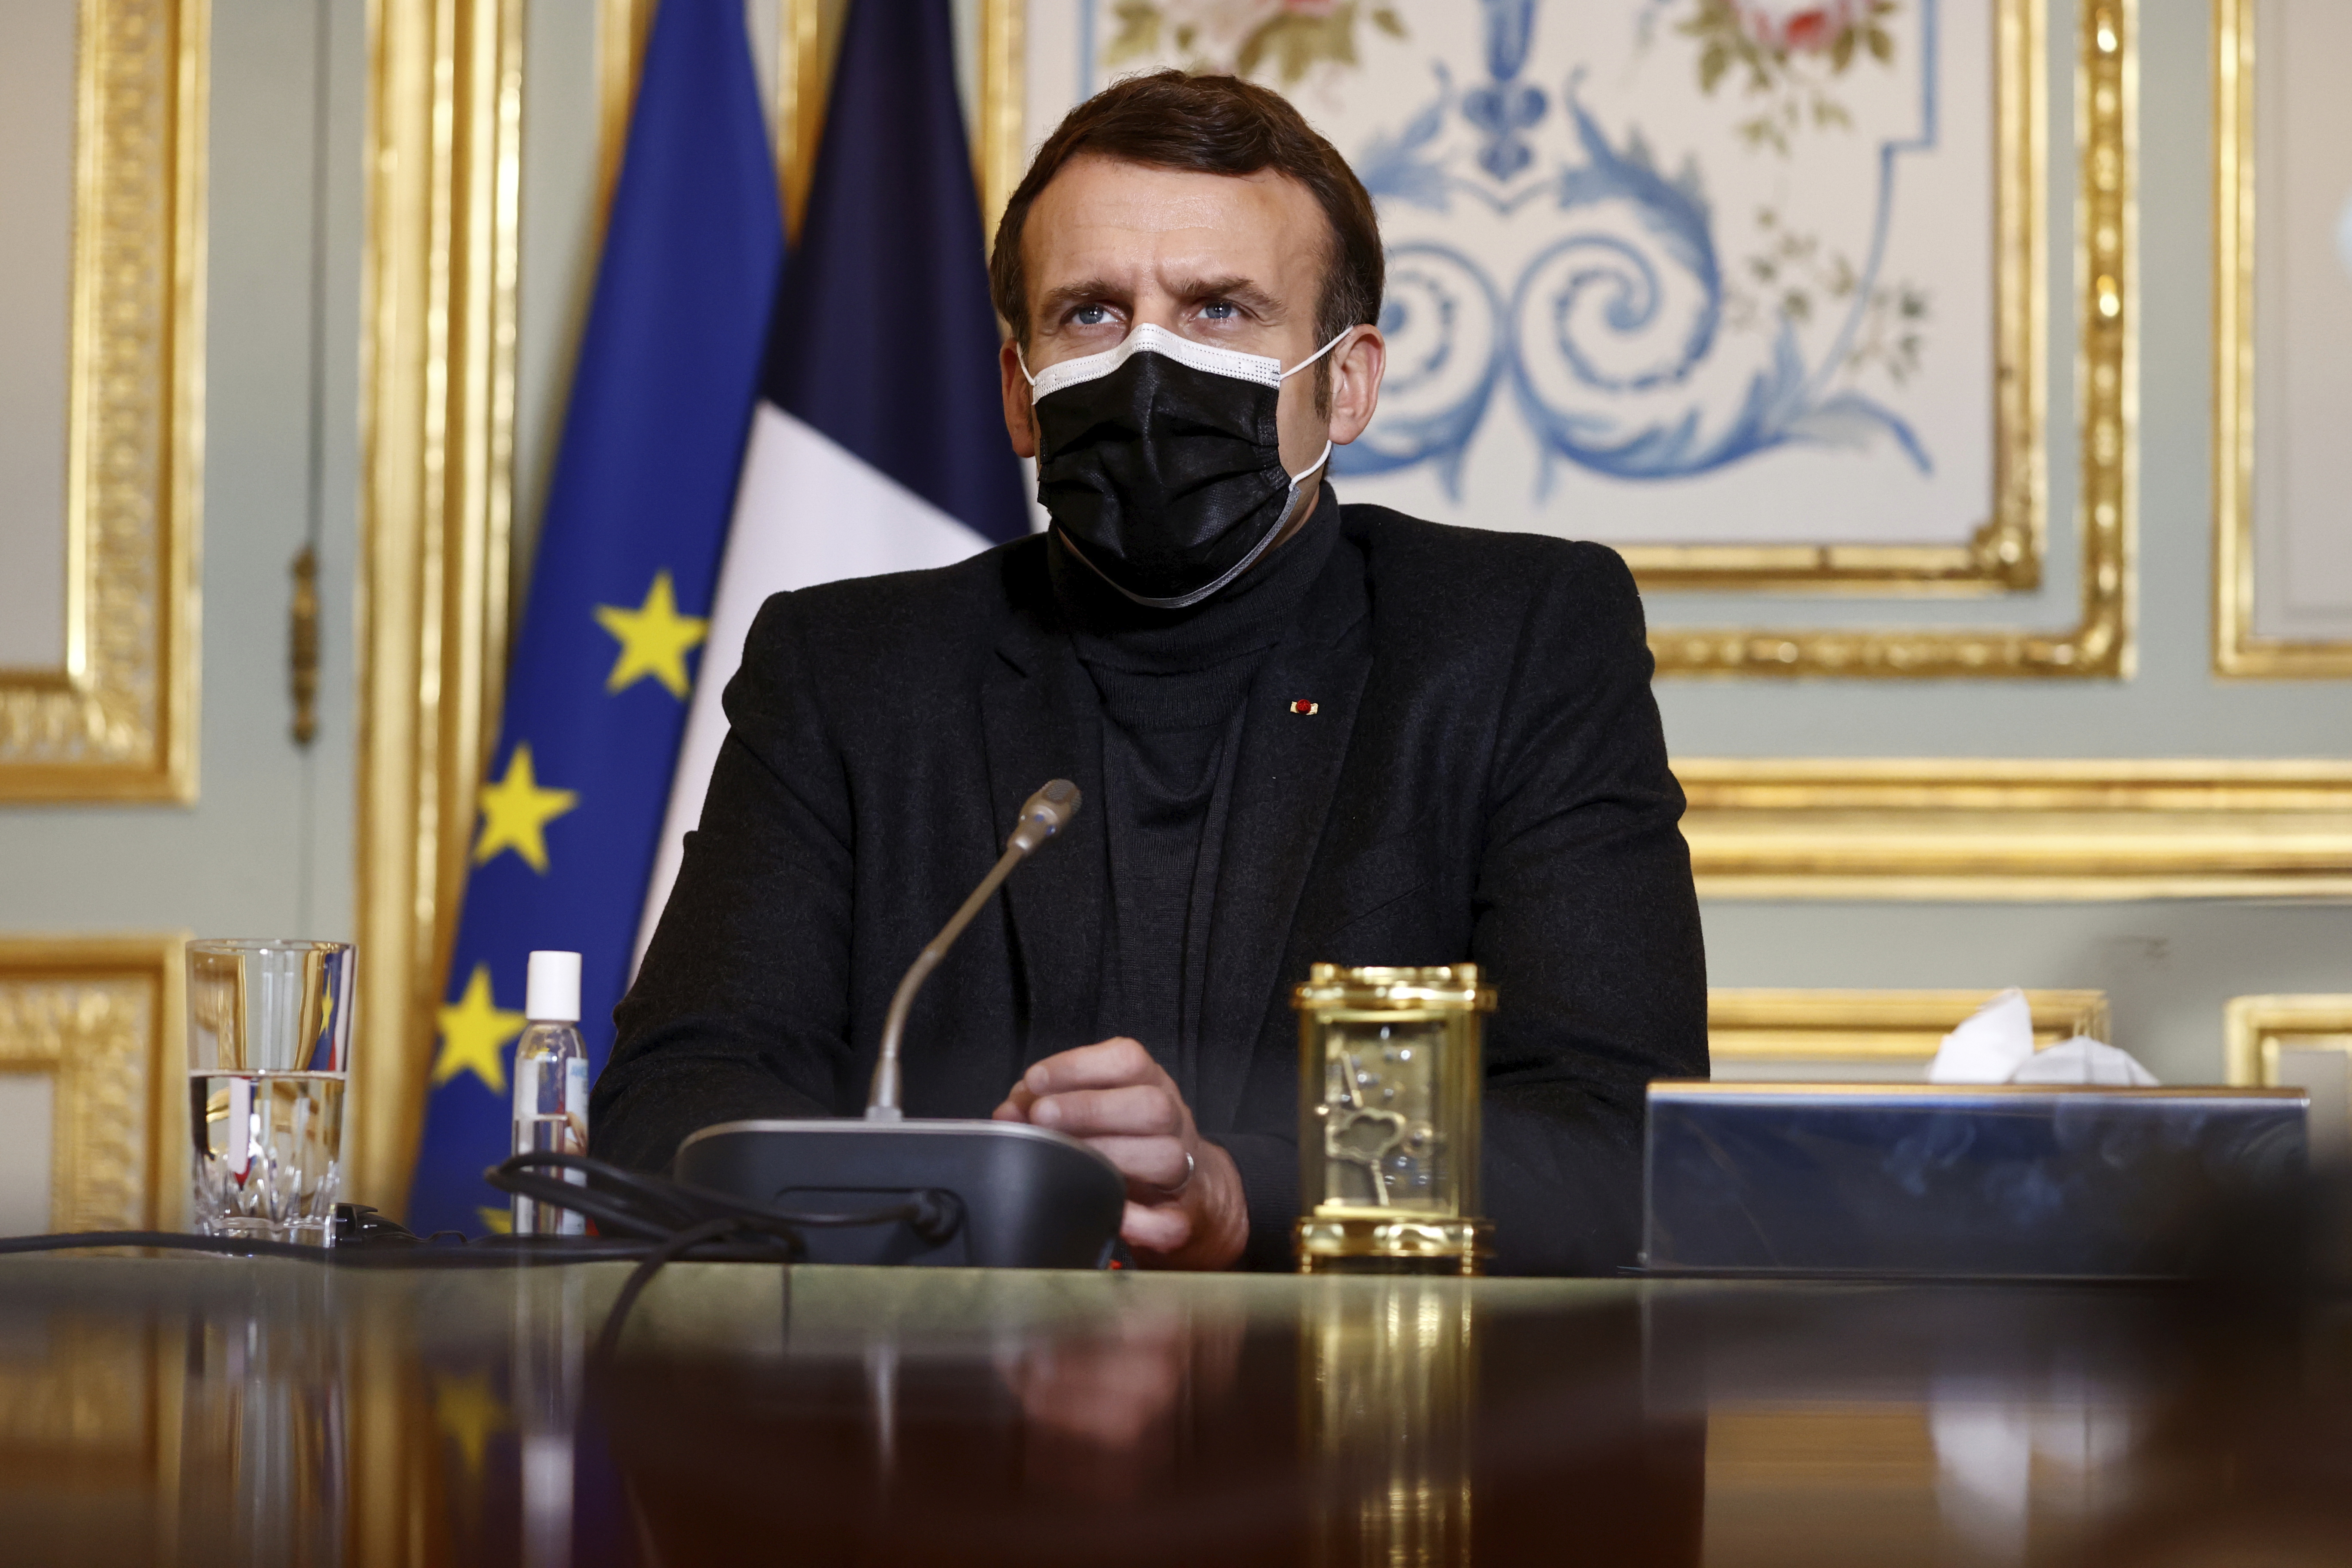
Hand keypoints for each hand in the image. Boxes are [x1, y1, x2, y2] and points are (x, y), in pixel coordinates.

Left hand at [991, 1038, 1247, 1268]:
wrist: (1186, 1190)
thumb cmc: (1124, 1138)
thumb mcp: (1089, 1107)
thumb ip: (1047, 1103)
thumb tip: (1009, 1112)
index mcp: (1150, 1085)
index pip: (1128, 1060)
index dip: (1079, 1065)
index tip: (1035, 1080)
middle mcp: (1173, 1121)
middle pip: (1153, 1106)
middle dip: (1091, 1109)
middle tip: (1042, 1117)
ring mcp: (1184, 1169)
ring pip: (1168, 1158)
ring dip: (1112, 1157)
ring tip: (1066, 1161)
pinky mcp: (1182, 1215)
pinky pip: (1171, 1223)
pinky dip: (1142, 1224)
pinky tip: (1113, 1218)